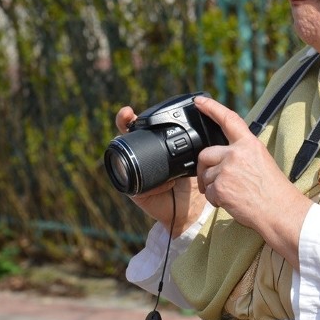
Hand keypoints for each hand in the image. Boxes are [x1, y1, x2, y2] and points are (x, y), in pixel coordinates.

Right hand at [114, 106, 207, 236]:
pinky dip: (132, 171)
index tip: (131, 110)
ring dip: (121, 142)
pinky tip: (135, 165)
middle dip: (123, 122)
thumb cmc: (191, 182)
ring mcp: (135, 172)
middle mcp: (143, 156)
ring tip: (125, 132)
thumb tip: (198, 125)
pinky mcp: (133, 189)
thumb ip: (192, 146)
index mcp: (156, 147)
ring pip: (123, 153)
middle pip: (128, 135)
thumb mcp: (193, 159)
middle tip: (127, 113)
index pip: (142, 128)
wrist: (189, 209)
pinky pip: (127, 178)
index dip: (134, 117)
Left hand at [193, 96, 311, 267]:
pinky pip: (208, 192)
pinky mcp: (220, 188)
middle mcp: (237, 153)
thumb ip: (241, 153)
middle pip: (206, 154)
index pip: (228, 119)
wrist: (280, 212)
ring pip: (206, 176)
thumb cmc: (274, 191)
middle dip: (205, 168)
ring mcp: (227, 170)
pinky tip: (231, 202)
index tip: (199, 101)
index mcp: (249, 144)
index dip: (211, 108)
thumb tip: (222, 156)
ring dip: (213, 187)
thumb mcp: (262, 161)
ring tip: (232, 194)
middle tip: (212, 181)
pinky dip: (216, 200)